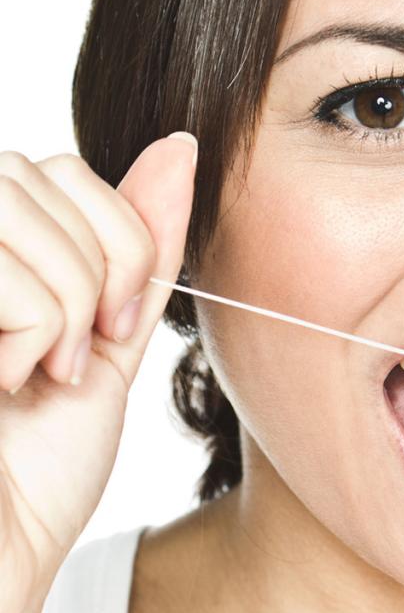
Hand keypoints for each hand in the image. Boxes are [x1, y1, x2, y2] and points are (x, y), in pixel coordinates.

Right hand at [0, 134, 194, 612]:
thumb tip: (178, 145)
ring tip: (35, 373)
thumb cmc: (36, 467)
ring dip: (60, 305)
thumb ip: (139, 247)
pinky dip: (28, 333)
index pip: (64, 169)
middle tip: (76, 356)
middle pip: (37, 173)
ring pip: (12, 201)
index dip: (119, 241)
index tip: (118, 326)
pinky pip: (4, 277)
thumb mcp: (109, 340)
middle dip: (96, 271)